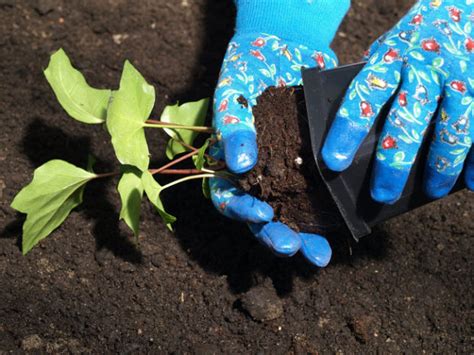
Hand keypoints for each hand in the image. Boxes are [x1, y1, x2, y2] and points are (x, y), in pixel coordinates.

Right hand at [209, 33, 336, 266]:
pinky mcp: (313, 165)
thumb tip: (240, 166)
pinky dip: (328, 211)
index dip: (240, 211)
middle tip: (294, 248)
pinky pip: (318, 192)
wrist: (283, 45)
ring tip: (320, 254)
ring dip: (305, 236)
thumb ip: (232, 127)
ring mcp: (286, 172)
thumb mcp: (232, 92)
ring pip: (292, 212)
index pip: (227, 197)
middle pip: (260, 217)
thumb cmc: (248, 68)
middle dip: (276, 236)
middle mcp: (258, 175)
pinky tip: (342, 223)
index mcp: (230, 164)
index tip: (261, 213)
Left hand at [322, 0, 473, 203]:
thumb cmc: (418, 35)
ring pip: (453, 128)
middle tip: (382, 194)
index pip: (364, 95)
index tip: (333, 162)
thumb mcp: (390, 48)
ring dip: (441, 166)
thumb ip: (377, 81)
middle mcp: (426, 66)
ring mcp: (462, 75)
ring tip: (431, 191)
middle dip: (394, 163)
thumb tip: (355, 131)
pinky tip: (472, 181)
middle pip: (408, 120)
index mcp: (391, 58)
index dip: (347, 129)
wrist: (466, 2)